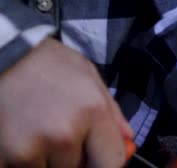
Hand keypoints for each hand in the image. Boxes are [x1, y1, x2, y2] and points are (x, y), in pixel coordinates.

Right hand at [0, 38, 132, 166]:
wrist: (5, 55)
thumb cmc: (50, 64)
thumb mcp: (90, 77)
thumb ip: (112, 113)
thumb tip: (128, 141)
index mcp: (93, 113)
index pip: (112, 163)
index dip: (104, 163)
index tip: (95, 158)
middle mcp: (65, 135)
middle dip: (71, 157)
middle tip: (59, 133)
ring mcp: (32, 148)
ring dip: (45, 160)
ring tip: (38, 131)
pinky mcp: (4, 155)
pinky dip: (22, 161)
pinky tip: (21, 137)